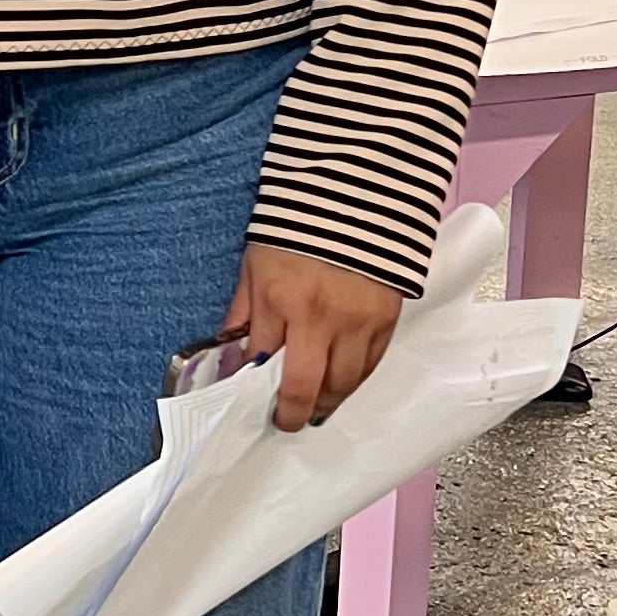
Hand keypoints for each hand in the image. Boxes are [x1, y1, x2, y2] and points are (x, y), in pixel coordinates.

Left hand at [225, 241, 403, 432]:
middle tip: (286, 420)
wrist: (356, 195)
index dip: (253, 386)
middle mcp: (317, 316)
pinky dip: (354, 381)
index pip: (259, 361)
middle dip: (291, 414)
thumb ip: (243, 309)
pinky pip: (369, 366)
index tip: (253, 399)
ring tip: (314, 407)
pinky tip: (341, 384)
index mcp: (278, 298)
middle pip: (303, 388)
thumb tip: (231, 351)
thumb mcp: (257, 262)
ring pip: (341, 385)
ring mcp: (355, 321)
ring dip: (325, 403)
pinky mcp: (385, 319)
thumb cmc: (298, 225)